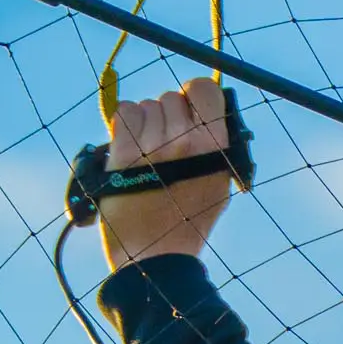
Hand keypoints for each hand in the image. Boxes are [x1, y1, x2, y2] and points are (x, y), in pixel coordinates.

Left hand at [98, 77, 234, 271]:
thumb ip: (216, 145)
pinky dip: (125, 124)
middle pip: (172, 97)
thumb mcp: (218, 184)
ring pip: (147, 105)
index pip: (204, 89)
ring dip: (146, 122)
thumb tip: (209, 111)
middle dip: (169, 115)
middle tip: (167, 141)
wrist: (155, 254)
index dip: (196, 95)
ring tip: (148, 150)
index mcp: (216, 148)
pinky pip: (124, 113)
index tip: (191, 108)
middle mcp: (187, 143)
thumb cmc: (188, 220)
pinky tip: (130, 144)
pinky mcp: (124, 152)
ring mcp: (154, 146)